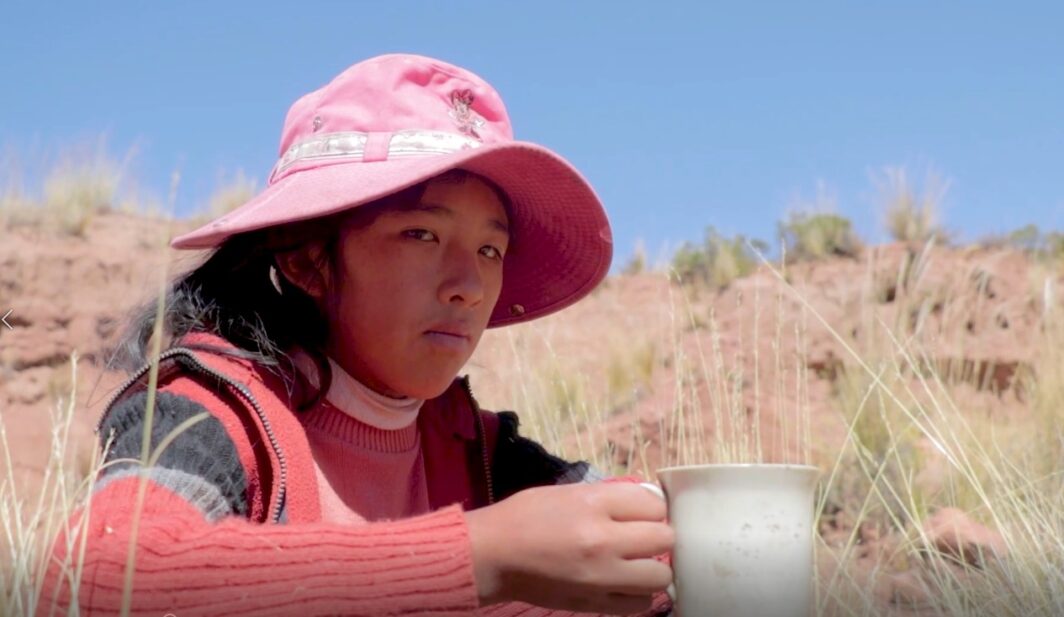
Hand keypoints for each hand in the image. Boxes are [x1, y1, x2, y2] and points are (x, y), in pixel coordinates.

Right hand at [465, 482, 673, 613]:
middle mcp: (603, 540)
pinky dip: (638, 595)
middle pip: (665, 538)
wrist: (491, 556)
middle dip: (656, 536)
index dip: (650, 508)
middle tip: (638, 538)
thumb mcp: (567, 493)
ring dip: (651, 568)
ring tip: (633, 564)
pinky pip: (641, 605)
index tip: (638, 514)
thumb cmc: (523, 518)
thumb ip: (608, 498)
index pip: (654, 504)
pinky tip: (623, 585)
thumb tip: (646, 504)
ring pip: (661, 576)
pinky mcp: (595, 604)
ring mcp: (601, 576)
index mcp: (593, 504)